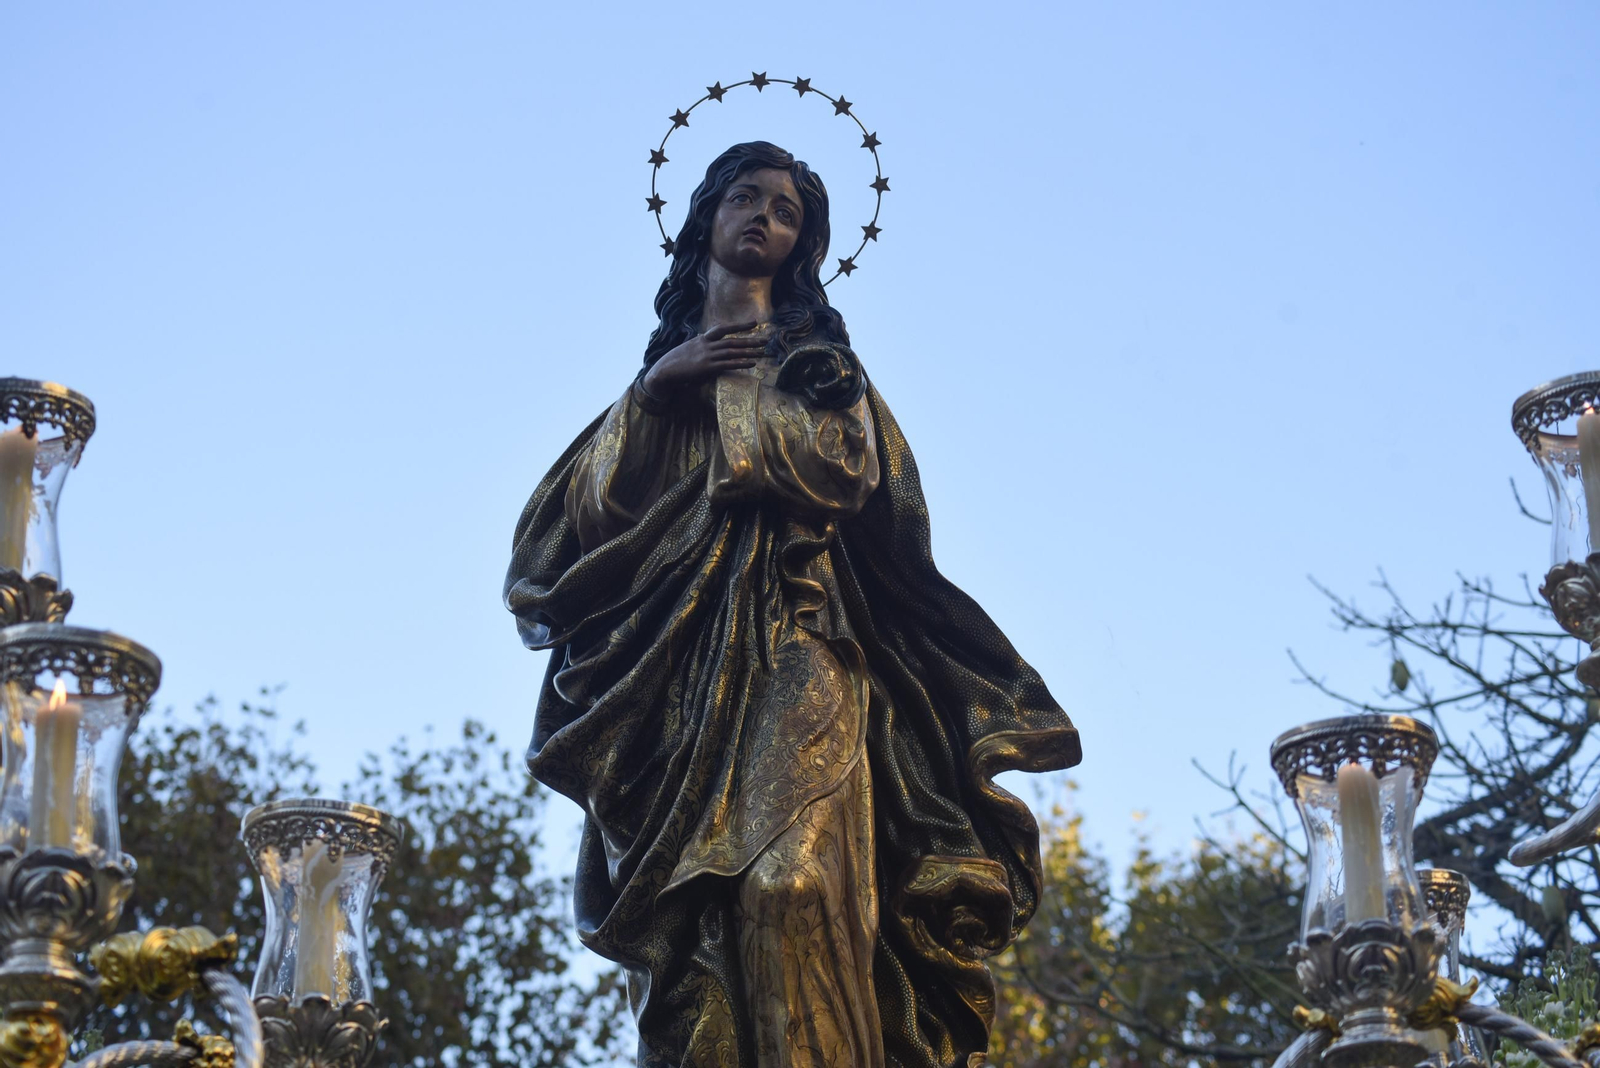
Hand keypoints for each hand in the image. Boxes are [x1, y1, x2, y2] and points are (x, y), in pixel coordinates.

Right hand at [642, 322, 766, 399]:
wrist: (664, 371)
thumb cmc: (674, 363)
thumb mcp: (688, 350)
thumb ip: (700, 346)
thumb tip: (706, 342)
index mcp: (702, 339)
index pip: (723, 329)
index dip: (739, 326)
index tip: (753, 323)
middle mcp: (706, 345)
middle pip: (732, 340)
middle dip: (750, 340)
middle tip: (765, 340)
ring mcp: (707, 356)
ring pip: (732, 351)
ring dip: (749, 352)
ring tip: (763, 352)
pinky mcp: (707, 367)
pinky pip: (728, 364)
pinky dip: (741, 363)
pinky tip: (752, 363)